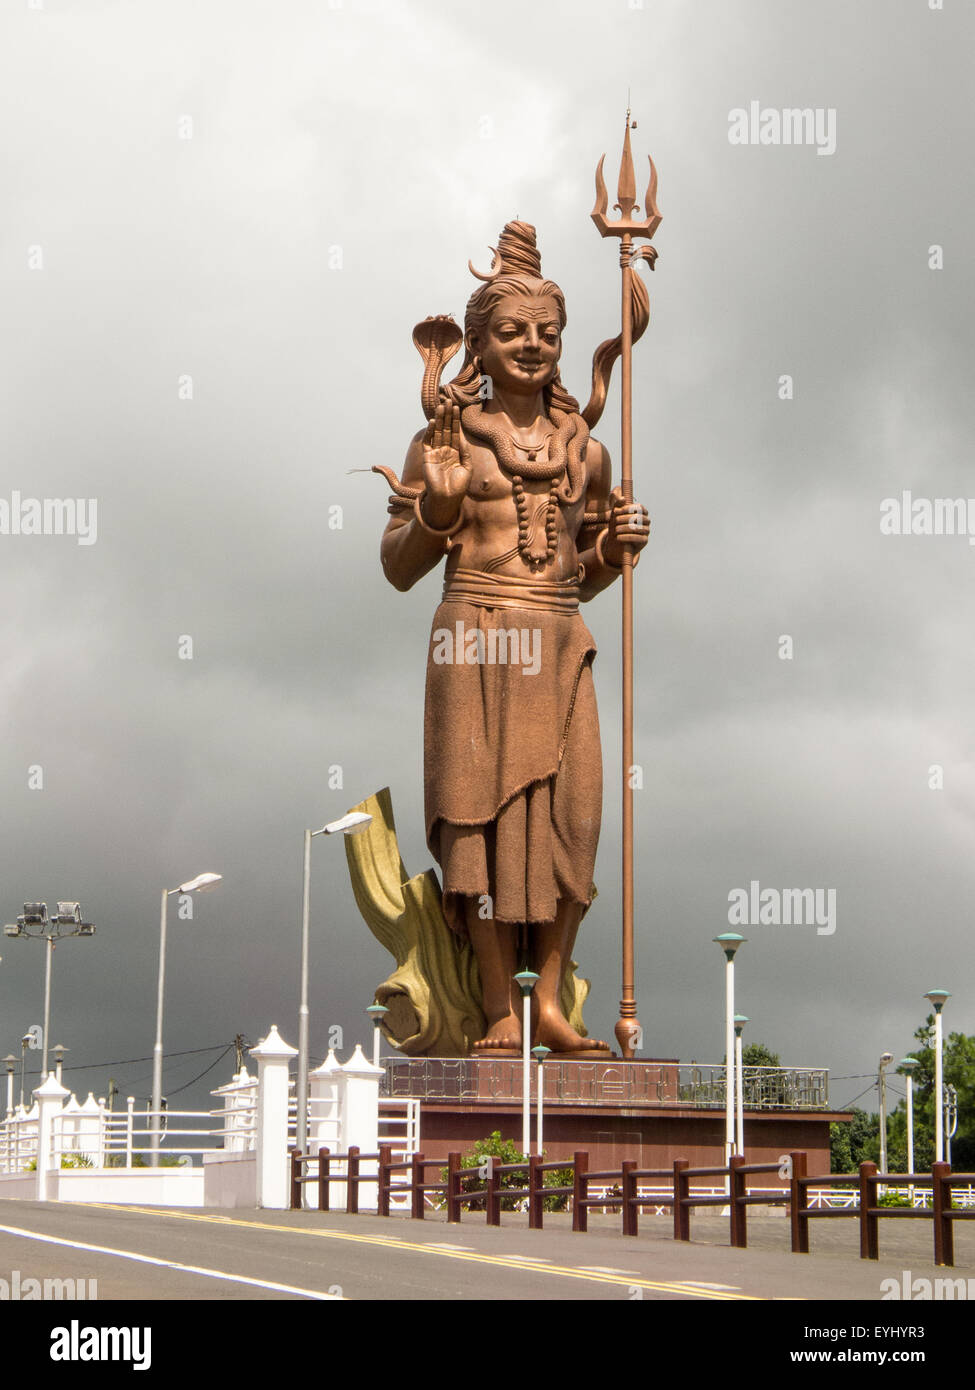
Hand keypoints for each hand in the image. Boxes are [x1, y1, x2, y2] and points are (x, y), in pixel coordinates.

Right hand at [421, 402, 472, 526]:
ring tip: (441, 406)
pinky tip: (434, 421)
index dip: (455, 420)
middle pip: (446, 429)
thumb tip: (462, 438)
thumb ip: (465, 452)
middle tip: (448, 401)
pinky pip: (428, 442)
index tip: (457, 408)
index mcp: (455, 453)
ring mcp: (436, 453)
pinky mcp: (427, 457)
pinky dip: (430, 432)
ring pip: (437, 432)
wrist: (448, 498)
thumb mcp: (467, 467)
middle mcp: (445, 451)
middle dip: (447, 416)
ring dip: (439, 419)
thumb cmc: (459, 486)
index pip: (455, 433)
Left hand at [603, 486, 649, 565]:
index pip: (639, 507)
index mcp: (642, 512)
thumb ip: (616, 503)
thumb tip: (621, 496)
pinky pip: (638, 538)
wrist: (618, 541)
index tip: (616, 511)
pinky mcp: (644, 540)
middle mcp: (646, 521)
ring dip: (625, 529)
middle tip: (615, 521)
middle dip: (625, 519)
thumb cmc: (618, 524)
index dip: (628, 508)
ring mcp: (647, 531)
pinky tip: (618, 538)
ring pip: (638, 528)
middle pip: (639, 518)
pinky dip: (627, 537)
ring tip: (616, 530)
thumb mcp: (615, 514)